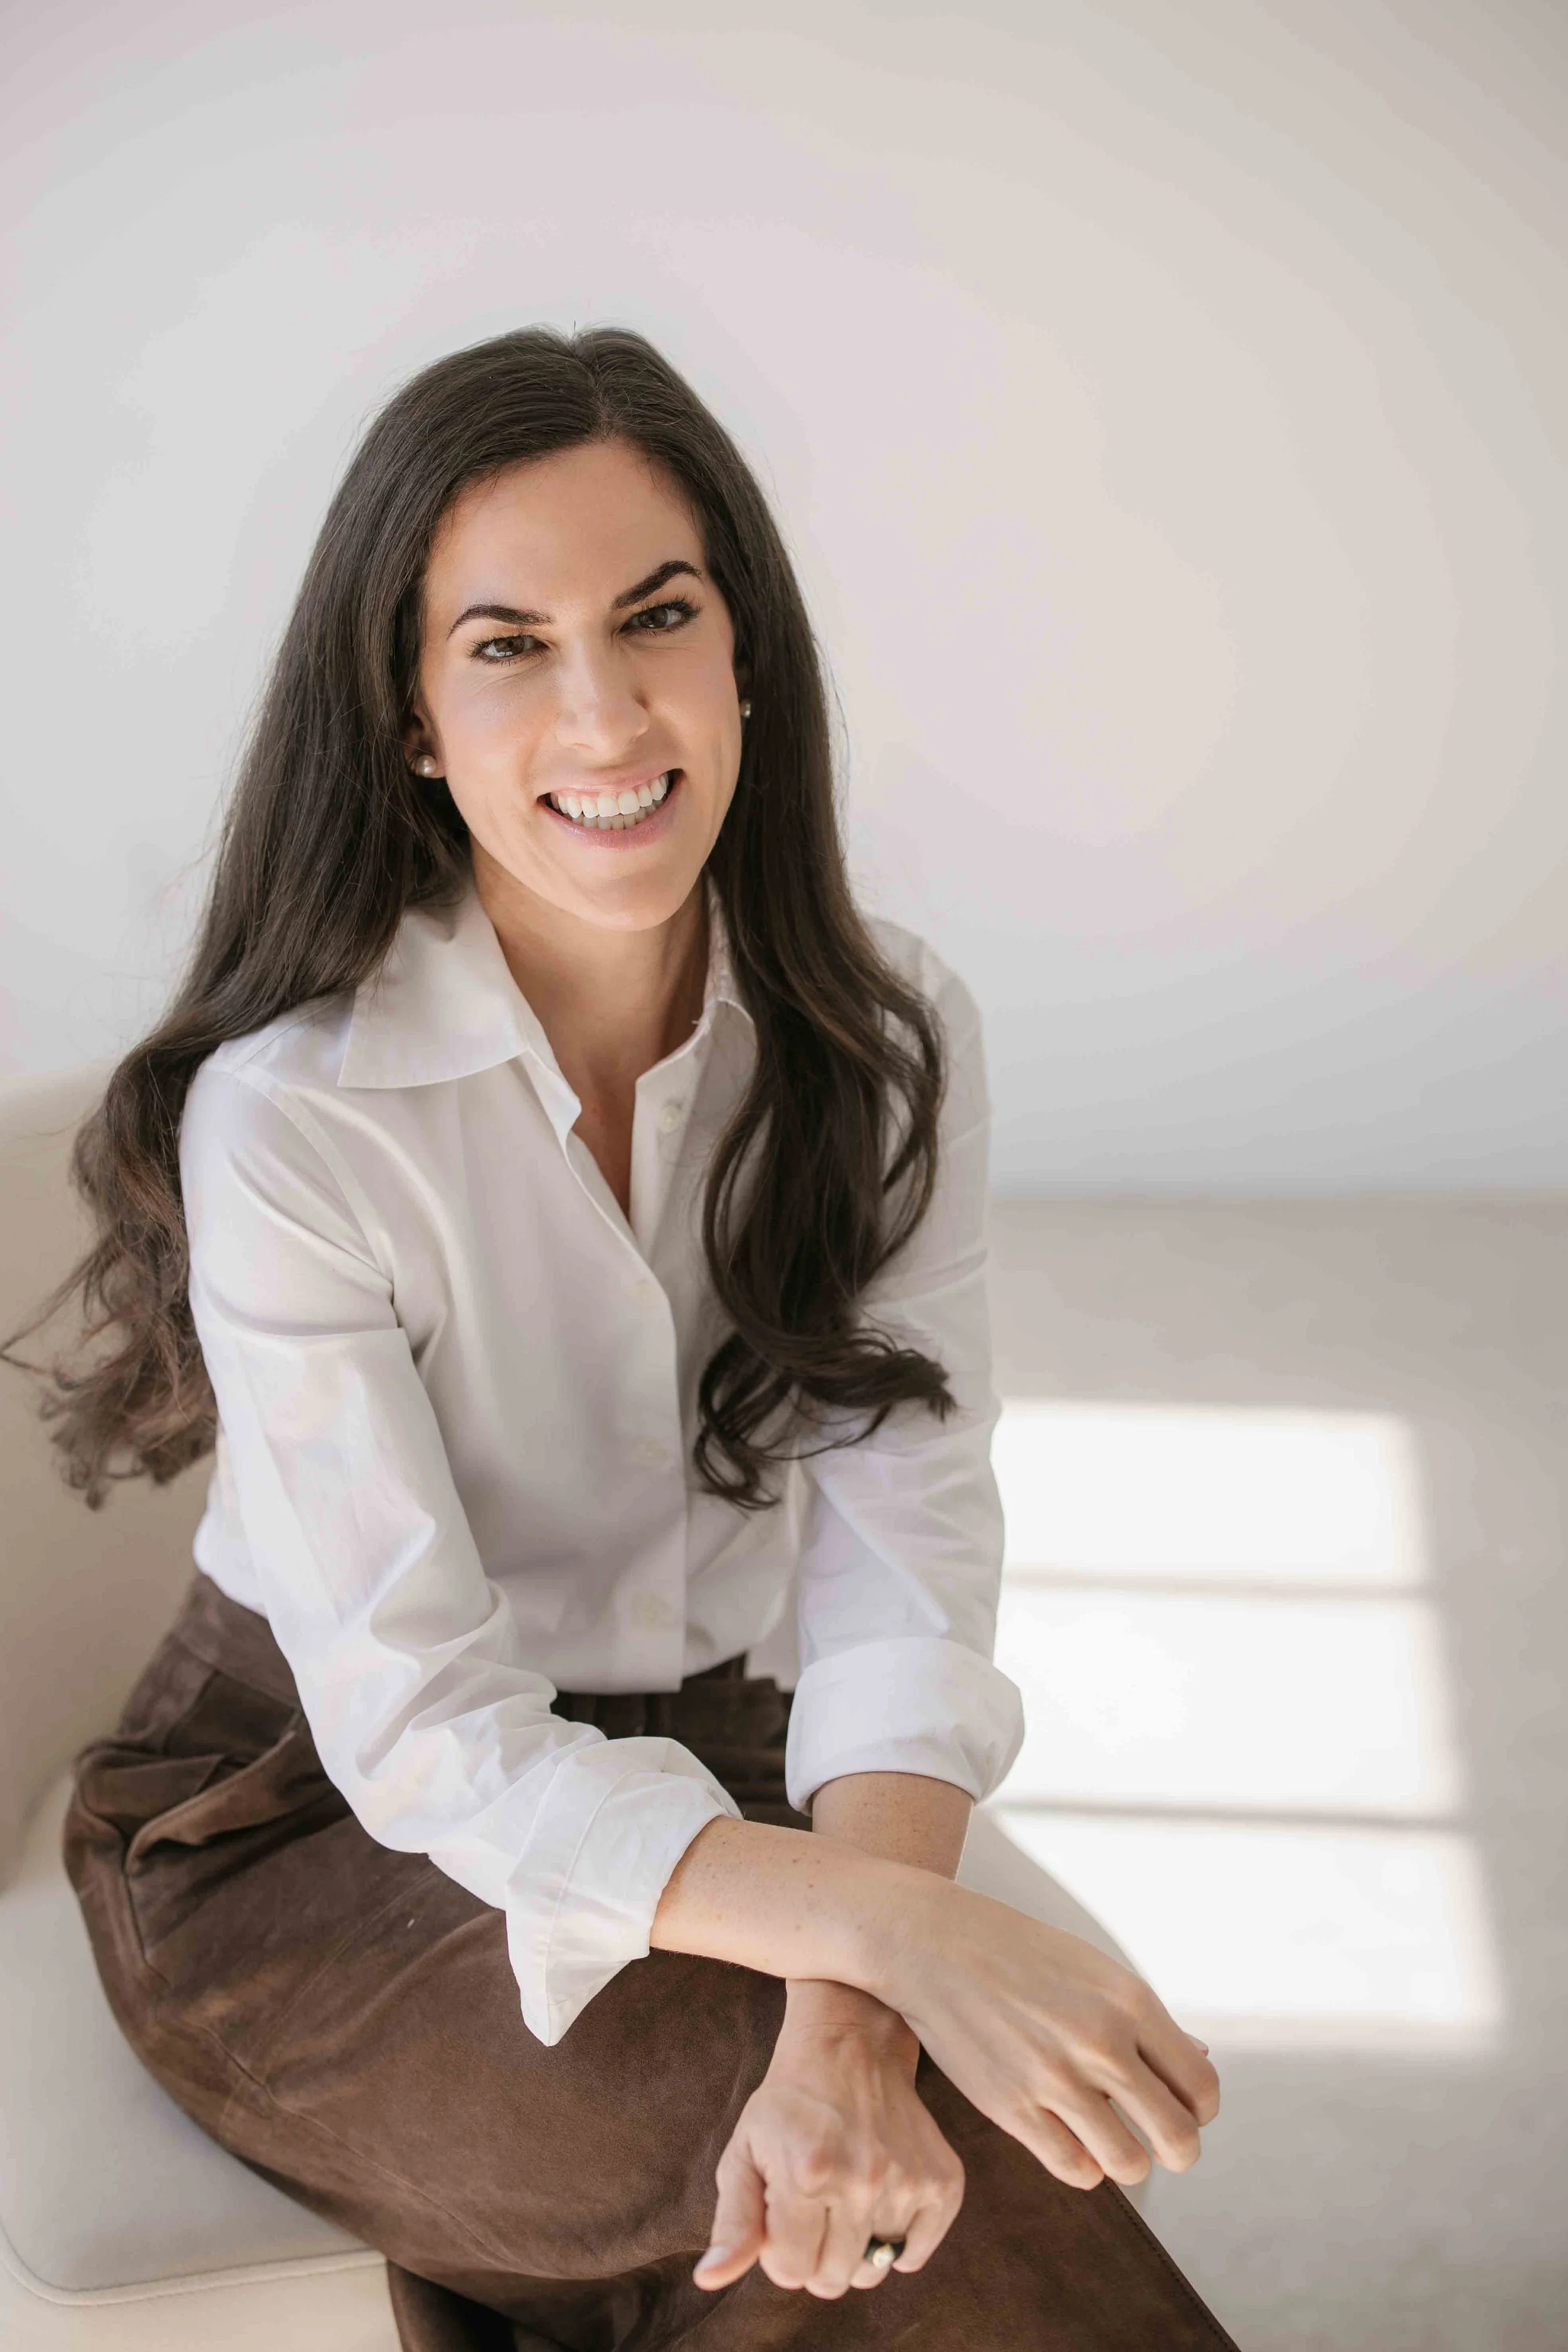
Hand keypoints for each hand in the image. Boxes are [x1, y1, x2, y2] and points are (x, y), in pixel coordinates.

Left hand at [693, 1980, 964, 2298]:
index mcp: (807, 2175)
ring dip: (855, 2246)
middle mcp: (863, 2180)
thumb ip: (733, 2222)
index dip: (780, 2249)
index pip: (791, 2272)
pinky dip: (898, 2241)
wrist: (850, 2047)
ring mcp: (907, 2180)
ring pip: (874, 2269)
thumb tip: (711, 2279)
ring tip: (845, 2198)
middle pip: (833, 2279)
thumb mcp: (744, 2153)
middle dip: (815, 2254)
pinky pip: (916, 2251)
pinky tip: (881, 2202)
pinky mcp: (942, 2180)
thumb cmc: (789, 2105)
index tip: (783, 2212)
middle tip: (813, 2206)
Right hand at [871, 1876, 1219, 2192]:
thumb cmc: (1018, 1953)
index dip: (1198, 2110)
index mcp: (1129, 2002)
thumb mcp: (1093, 1970)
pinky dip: (1084, 2166)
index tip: (1180, 2108)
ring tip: (1113, 2144)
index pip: (1201, 2086)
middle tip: (1158, 2142)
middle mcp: (1100, 2042)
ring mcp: (1054, 2078)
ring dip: (1128, 2162)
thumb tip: (1200, 2060)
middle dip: (1176, 2151)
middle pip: (1178, 2137)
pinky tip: (1071, 2140)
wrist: (935, 1944)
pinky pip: (1076, 2169)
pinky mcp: (1012, 2107)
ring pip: (1129, 2164)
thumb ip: (1146, 2021)